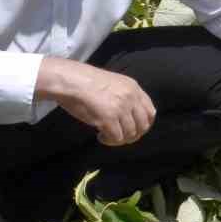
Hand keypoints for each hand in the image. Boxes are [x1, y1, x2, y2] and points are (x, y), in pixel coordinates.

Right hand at [36, 56, 156, 145]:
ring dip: (119, 140)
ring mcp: (121, 108)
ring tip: (107, 136)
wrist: (70, 80)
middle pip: (143, 126)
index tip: (133, 129)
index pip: (150, 112)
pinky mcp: (108, 119)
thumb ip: (126, 97)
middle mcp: (131, 97)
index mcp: (134, 88)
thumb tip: (131, 117)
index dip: (144, 125)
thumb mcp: (114, 84)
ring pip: (130, 134)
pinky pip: (116, 138)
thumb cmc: (86, 82)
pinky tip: (100, 136)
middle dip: (133, 135)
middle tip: (119, 137)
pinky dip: (109, 141)